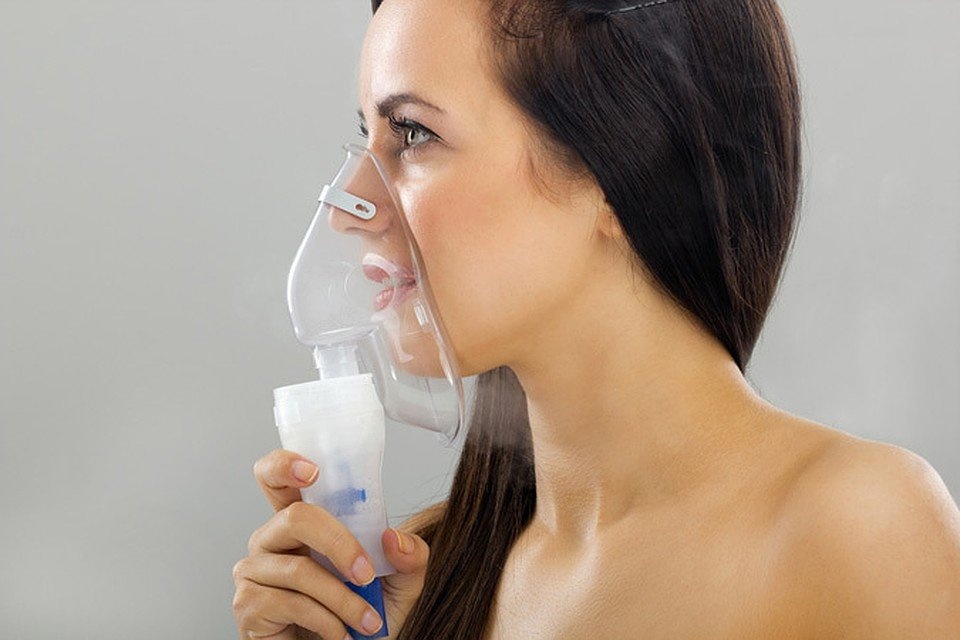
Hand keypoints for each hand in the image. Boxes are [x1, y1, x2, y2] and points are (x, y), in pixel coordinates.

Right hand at [232, 449, 429, 638]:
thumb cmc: (361, 617)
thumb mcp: (399, 584)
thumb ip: (410, 558)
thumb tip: (397, 539)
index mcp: (300, 522)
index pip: (276, 478)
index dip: (284, 464)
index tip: (312, 471)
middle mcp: (271, 539)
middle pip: (295, 516)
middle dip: (339, 543)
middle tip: (366, 573)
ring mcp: (254, 570)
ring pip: (300, 569)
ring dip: (343, 599)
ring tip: (367, 622)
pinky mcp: (248, 604)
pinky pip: (291, 603)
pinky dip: (326, 621)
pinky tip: (339, 634)